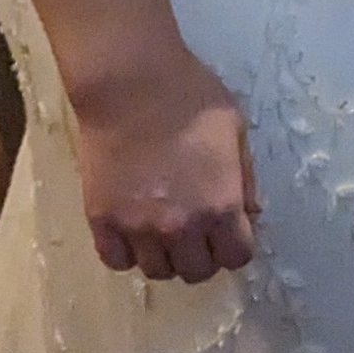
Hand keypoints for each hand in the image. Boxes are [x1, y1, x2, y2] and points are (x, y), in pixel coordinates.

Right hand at [73, 51, 259, 283]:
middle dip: (203, 253)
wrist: (130, 80)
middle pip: (197, 272)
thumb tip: (250, 214)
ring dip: (166, 255)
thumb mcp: (236, 128)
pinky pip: (117, 261)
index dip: (236, 245)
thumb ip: (245, 178)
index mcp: (220, 206)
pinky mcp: (102, 221)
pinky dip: (128, 252)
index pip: (236, 257)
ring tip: (163, 228)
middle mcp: (181, 228)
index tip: (229, 231)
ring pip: (157, 271)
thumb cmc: (189, 94)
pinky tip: (133, 229)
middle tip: (196, 228)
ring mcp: (138, 228)